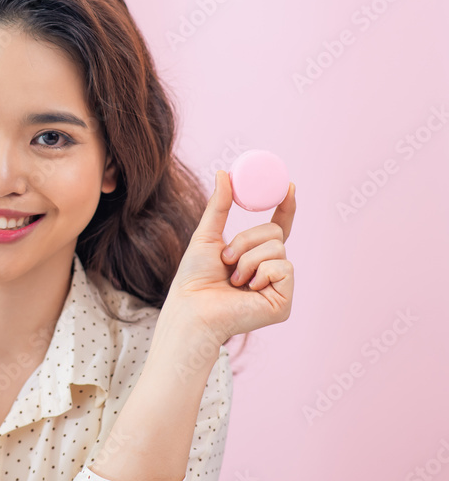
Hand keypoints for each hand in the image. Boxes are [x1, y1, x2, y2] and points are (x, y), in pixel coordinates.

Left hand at [164, 170, 296, 344]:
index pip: (278, 226)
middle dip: (247, 240)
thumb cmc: (194, 279)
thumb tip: (224, 172)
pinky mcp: (283, 302)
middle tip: (226, 259)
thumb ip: (218, 206)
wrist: (191, 308)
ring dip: (248, 259)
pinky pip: (284, 268)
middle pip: (275, 232)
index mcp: (254, 256)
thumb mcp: (207, 235)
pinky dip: (261, 273)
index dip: (286, 206)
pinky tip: (247, 290)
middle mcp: (270, 270)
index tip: (288, 185)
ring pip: (278, 248)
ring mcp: (279, 286)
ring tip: (233, 279)